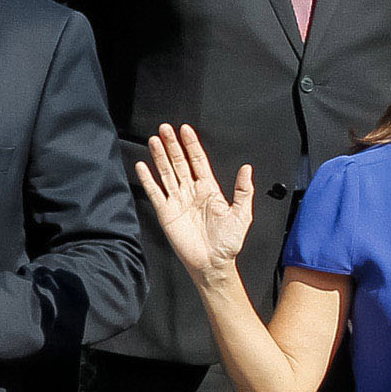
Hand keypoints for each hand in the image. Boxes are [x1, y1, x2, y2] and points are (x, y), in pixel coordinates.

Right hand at [131, 123, 257, 282]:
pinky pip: (155, 192)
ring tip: (153, 140)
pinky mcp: (166, 213)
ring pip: (167, 173)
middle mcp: (192, 192)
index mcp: (209, 189)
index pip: (198, 161)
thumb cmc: (228, 242)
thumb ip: (244, 190)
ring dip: (160, 156)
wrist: (213, 263)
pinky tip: (143, 166)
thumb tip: (247, 168)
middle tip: (165, 128)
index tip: (185, 129)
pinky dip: (148, 179)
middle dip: (172, 145)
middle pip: (179, 163)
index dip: (191, 145)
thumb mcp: (242, 214)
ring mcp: (177, 201)